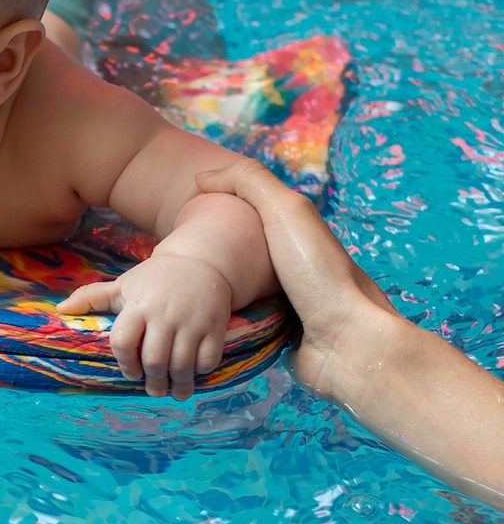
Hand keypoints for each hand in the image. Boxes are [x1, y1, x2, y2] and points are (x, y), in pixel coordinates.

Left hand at [57, 253, 230, 399]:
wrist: (201, 262)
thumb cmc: (154, 278)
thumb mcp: (122, 285)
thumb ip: (91, 297)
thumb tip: (60, 310)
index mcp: (138, 306)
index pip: (123, 341)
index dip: (125, 363)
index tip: (131, 374)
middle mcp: (164, 314)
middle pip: (154, 360)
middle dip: (153, 382)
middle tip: (153, 390)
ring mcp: (191, 321)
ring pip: (182, 365)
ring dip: (177, 385)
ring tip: (174, 392)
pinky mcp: (214, 326)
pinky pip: (207, 360)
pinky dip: (199, 373)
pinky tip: (192, 376)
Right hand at [195, 158, 393, 400]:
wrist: (349, 345)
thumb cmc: (320, 273)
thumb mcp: (286, 210)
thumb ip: (248, 182)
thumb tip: (201, 178)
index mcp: (294, 237)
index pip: (246, 218)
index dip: (217, 214)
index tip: (185, 218)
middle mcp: (289, 270)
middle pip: (236, 258)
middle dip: (208, 259)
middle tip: (175, 259)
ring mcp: (281, 308)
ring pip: (231, 294)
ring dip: (209, 296)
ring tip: (178, 293)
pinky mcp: (271, 341)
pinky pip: (234, 329)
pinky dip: (218, 325)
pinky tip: (197, 322)